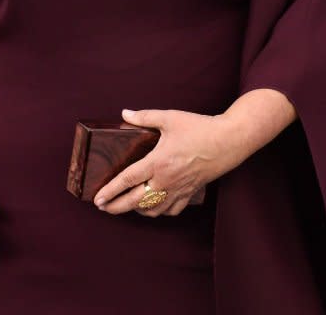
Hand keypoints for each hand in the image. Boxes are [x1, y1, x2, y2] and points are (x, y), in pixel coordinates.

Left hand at [92, 108, 234, 217]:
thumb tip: (125, 113)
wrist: (228, 141)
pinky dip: (158, 211)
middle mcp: (166, 180)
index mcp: (158, 162)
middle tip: (102, 207)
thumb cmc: (198, 128)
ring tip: (125, 206)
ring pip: (152, 209)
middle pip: (135, 201)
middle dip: (116, 206)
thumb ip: (145, 116)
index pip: (127, 180)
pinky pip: (171, 210)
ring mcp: (178, 190)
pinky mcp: (190, 193)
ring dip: (136, 210)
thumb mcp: (170, 117)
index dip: (110, 190)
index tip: (97, 198)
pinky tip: (152, 206)